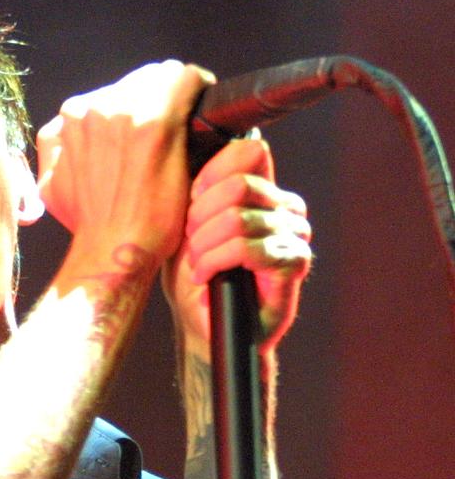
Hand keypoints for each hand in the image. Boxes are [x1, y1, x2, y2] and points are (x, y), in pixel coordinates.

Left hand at [36, 61, 213, 266]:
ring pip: (105, 99)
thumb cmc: (154, 221)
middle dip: (150, 104)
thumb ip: (180, 110)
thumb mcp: (188, 162)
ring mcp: (74, 126)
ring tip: (123, 160)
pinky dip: (83, 138)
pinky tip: (96, 166)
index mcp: (148, 112)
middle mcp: (106, 109)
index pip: (176, 74)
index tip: (188, 110)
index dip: (188, 92)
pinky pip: (71, 124)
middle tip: (152, 144)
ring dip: (115, 119)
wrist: (110, 254)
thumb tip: (178, 82)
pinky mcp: (53, 144)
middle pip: (139, 83)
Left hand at [162, 136, 311, 354]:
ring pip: (238, 218)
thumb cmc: (194, 277)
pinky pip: (246, 248)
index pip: (248, 152)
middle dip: (199, 217)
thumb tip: (184, 148)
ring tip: (196, 266)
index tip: (188, 208)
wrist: (205, 329)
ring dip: (203, 247)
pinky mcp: (293, 263)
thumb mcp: (184, 227)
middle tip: (189, 246)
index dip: (209, 177)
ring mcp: (294, 234)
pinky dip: (214, 263)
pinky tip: (204, 277)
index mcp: (263, 191)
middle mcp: (285, 207)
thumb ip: (193, 190)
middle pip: (239, 184)